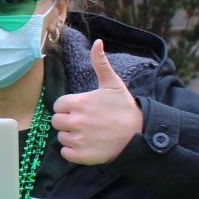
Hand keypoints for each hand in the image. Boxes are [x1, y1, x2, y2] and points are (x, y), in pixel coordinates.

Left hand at [52, 39, 143, 164]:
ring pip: (61, 137)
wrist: (141, 134)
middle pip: (57, 122)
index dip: (68, 108)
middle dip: (68, 121)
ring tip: (89, 134)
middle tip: (85, 122)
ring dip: (71, 136)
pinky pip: (65, 154)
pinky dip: (73, 152)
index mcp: (78, 103)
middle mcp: (75, 121)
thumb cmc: (125, 108)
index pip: (58, 106)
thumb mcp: (113, 83)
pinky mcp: (82, 156)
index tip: (82, 110)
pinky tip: (87, 146)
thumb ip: (100, 63)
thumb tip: (97, 41)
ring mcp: (78, 139)